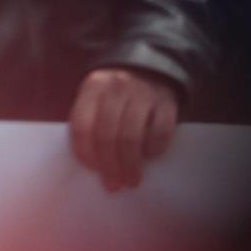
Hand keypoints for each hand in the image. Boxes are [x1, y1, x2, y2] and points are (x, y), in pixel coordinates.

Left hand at [68, 66, 179, 190]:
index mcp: (93, 87)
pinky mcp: (167, 102)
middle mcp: (117, 89)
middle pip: (108, 134)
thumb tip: (90, 163)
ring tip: (130, 180)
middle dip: (109, 165)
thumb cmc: (116, 91)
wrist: (151, 65)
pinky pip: (160, 133)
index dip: (85, 151)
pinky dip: (153, 150)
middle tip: (113, 184)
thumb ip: (90, 120)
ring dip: (130, 164)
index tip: (92, 170)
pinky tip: (149, 158)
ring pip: (132, 137)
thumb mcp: (96, 95)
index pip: (82, 124)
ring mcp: (143, 94)